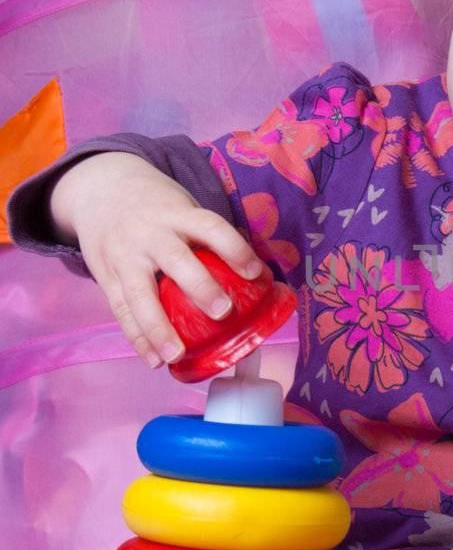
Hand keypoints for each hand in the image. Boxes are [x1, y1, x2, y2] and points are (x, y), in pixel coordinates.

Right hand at [49, 153, 265, 369]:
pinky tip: (153, 360)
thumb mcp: (181, 207)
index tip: (254, 272)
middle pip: (175, 260)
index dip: (234, 248)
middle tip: (223, 312)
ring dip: (158, 327)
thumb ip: (205, 237)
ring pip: (139, 293)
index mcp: (177, 214)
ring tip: (176, 355)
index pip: (210, 227)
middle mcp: (150, 234)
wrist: (100, 190)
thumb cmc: (155, 206)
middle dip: (199, 287)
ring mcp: (124, 256)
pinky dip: (137, 337)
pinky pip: (121, 310)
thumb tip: (255, 278)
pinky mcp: (106, 276)